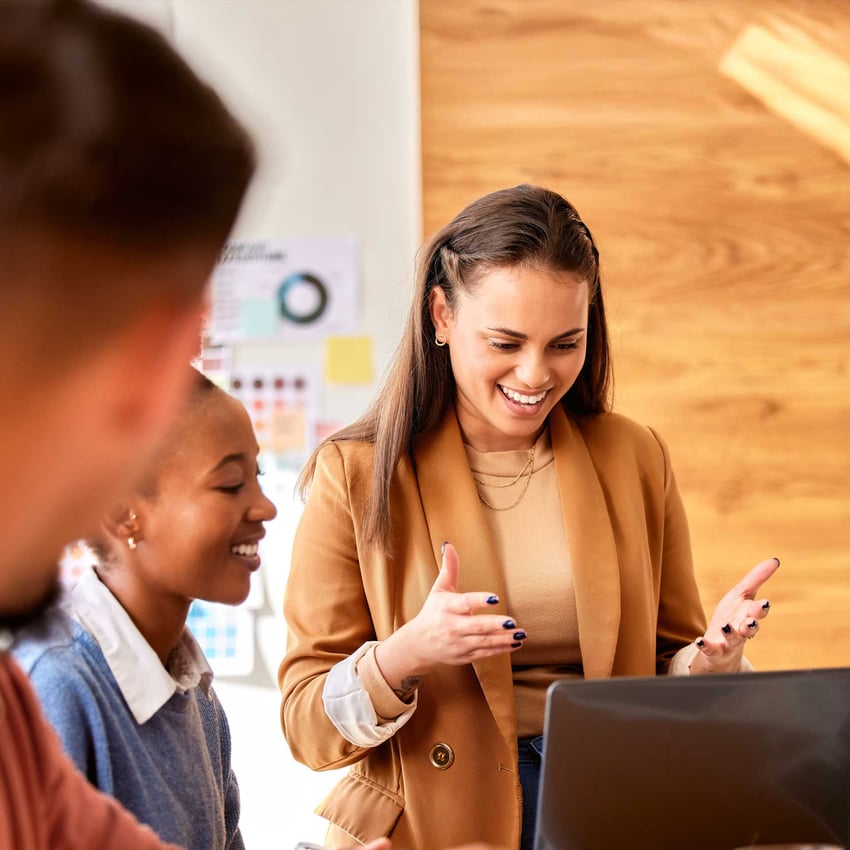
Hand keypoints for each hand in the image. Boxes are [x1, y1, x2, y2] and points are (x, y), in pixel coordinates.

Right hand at [375, 542, 525, 692]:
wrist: (418, 644)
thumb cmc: (432, 612)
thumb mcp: (439, 589)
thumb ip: (449, 568)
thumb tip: (449, 545)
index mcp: (446, 607)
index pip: (464, 603)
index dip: (479, 600)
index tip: (495, 598)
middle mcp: (452, 626)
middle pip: (476, 625)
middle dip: (495, 624)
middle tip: (512, 621)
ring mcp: (459, 643)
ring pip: (484, 641)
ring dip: (503, 638)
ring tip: (520, 633)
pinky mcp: (465, 655)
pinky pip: (485, 653)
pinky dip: (501, 649)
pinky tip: (515, 643)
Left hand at [689, 556, 778, 674]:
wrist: (721, 647)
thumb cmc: (733, 616)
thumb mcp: (742, 595)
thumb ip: (757, 579)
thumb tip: (775, 560)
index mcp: (748, 615)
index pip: (758, 611)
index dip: (761, 608)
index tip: (765, 603)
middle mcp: (741, 629)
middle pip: (749, 627)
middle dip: (751, 624)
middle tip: (751, 622)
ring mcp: (728, 641)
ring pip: (732, 639)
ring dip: (730, 633)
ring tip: (725, 627)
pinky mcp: (714, 650)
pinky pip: (710, 649)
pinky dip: (705, 645)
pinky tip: (698, 641)